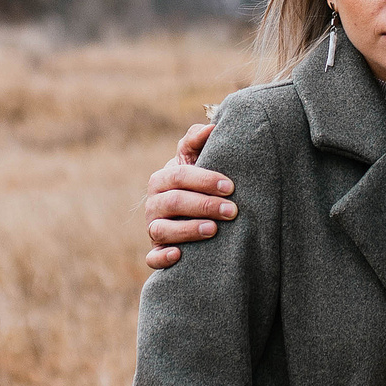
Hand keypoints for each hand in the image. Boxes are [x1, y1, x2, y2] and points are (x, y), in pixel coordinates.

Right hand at [143, 121, 232, 269]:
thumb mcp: (196, 160)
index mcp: (162, 179)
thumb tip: (212, 127)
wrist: (192, 215)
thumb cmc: (198, 184)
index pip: (180, 176)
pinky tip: (179, 256)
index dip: (205, 180)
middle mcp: (154, 204)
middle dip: (204, 205)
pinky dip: (162, 258)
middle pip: (174, 202)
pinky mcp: (157, 252)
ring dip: (187, 230)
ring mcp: (154, 228)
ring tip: (213, 230)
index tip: (231, 186)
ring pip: (161, 230)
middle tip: (233, 211)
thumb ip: (198, 141)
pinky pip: (152, 258)